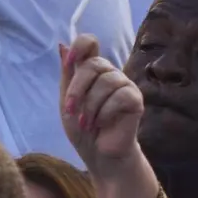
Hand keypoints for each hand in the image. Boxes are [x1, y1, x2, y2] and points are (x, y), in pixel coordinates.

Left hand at [59, 34, 143, 175]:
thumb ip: (67, 75)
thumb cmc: (83, 129)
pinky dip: (105, 113)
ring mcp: (125, 85)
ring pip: (106, 82)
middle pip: (94, 64)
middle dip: (77, 89)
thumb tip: (62, 45)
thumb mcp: (67, 102)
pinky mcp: (136, 100)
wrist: (99, 155)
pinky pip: (120, 96)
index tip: (70, 62)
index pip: (90, 42)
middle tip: (72, 111)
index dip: (80, 46)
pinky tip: (104, 123)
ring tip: (88, 123)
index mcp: (92, 72)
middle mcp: (110, 74)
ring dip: (91, 107)